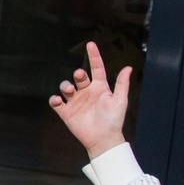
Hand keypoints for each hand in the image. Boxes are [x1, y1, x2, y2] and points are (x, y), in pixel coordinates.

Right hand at [49, 41, 130, 157]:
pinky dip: (55, 99)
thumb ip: (122, 84)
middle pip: (79, 77)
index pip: (96, 68)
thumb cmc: (114, 120)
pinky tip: (59, 100)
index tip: (90, 44)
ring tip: (69, 91)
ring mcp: (75, 102)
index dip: (93, 56)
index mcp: (100, 87)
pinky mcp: (66, 112)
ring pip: (66, 87)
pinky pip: (56, 102)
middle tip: (79, 77)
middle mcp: (87, 92)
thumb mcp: (120, 101)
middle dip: (77, 74)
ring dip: (66, 86)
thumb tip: (128, 67)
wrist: (103, 139)